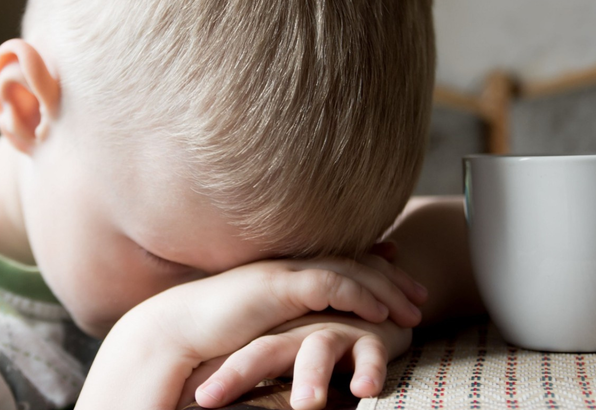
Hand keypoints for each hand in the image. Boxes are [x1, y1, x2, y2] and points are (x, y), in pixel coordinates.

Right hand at [77, 256, 423, 409]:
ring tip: (416, 308)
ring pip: (348, 270)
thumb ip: (289, 320)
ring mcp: (282, 272)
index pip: (337, 260)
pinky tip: (382, 312)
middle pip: (351, 260)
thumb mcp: (260, 323)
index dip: (371, 264)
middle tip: (421, 293)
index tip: (398, 271)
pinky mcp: (277, 287)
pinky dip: (359, 295)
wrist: (174, 331)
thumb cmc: (211, 334)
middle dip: (390, 274)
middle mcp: (287, 264)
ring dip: (385, 287)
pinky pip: (329, 285)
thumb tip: (307, 331)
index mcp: (284, 271)